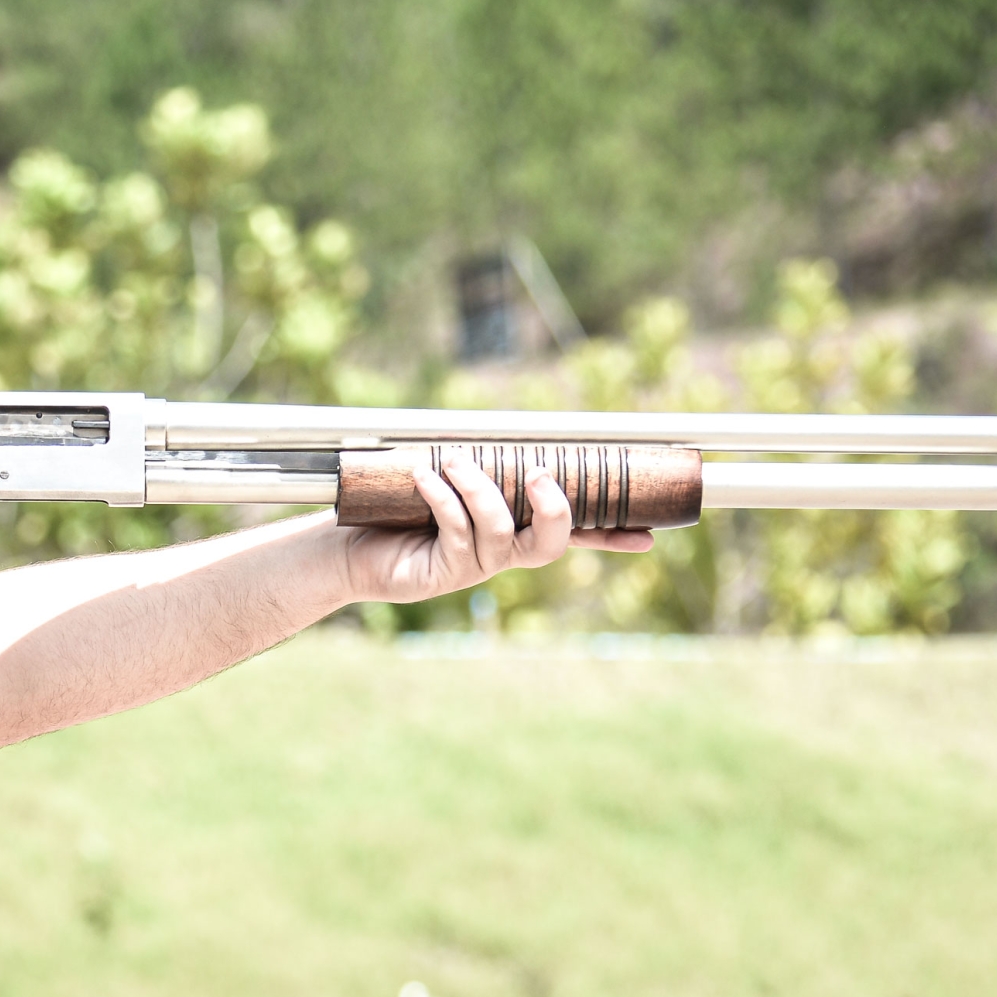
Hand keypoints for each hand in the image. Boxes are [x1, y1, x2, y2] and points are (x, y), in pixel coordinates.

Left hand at [339, 455, 653, 604]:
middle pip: (552, 544)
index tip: (648, 536)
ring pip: (499, 531)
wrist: (348, 546)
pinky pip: (456, 532)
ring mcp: (474, 568)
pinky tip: (425, 477)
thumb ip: (478, 459)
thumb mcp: (445, 476)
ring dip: (479, 489)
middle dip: (555, 510)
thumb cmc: (398, 507)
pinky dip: (444, 498)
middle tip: (541, 476)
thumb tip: (495, 422)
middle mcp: (501, 554)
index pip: (573, 534)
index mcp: (513, 531)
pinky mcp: (442, 575)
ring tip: (453, 460)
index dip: (610, 536)